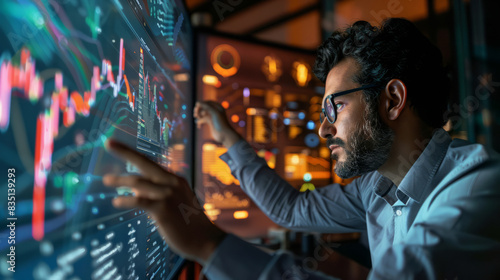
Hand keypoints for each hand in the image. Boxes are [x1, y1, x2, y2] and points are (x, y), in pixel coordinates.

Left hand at [102, 140, 225, 264]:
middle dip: (125, 152)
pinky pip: (139, 201)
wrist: (205, 239)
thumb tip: (134, 187)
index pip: (149, 162)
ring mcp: (167, 195)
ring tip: (106, 180)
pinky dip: (126, 200)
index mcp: (174, 179)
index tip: (116, 143)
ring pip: (138, 182)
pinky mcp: (163, 209)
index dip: (131, 152)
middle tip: (108, 143)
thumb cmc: (188, 223)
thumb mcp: (174, 202)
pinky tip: (116, 202)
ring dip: (120, 180)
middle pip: (144, 163)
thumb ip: (156, 193)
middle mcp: (172, 183)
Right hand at [193, 101, 241, 147]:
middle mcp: (215, 111)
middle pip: (204, 108)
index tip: (196, 108)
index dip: (201, 104)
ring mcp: (212, 117)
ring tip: (196, 118)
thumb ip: (206, 106)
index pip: (207, 103)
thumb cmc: (221, 123)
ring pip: (202, 114)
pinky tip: (199, 126)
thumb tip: (197, 102)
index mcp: (218, 107)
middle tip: (195, 114)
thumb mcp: (214, 113)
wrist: (224, 135)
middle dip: (199, 110)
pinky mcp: (210, 123)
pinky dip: (200, 122)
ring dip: (198, 116)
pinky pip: (203, 120)